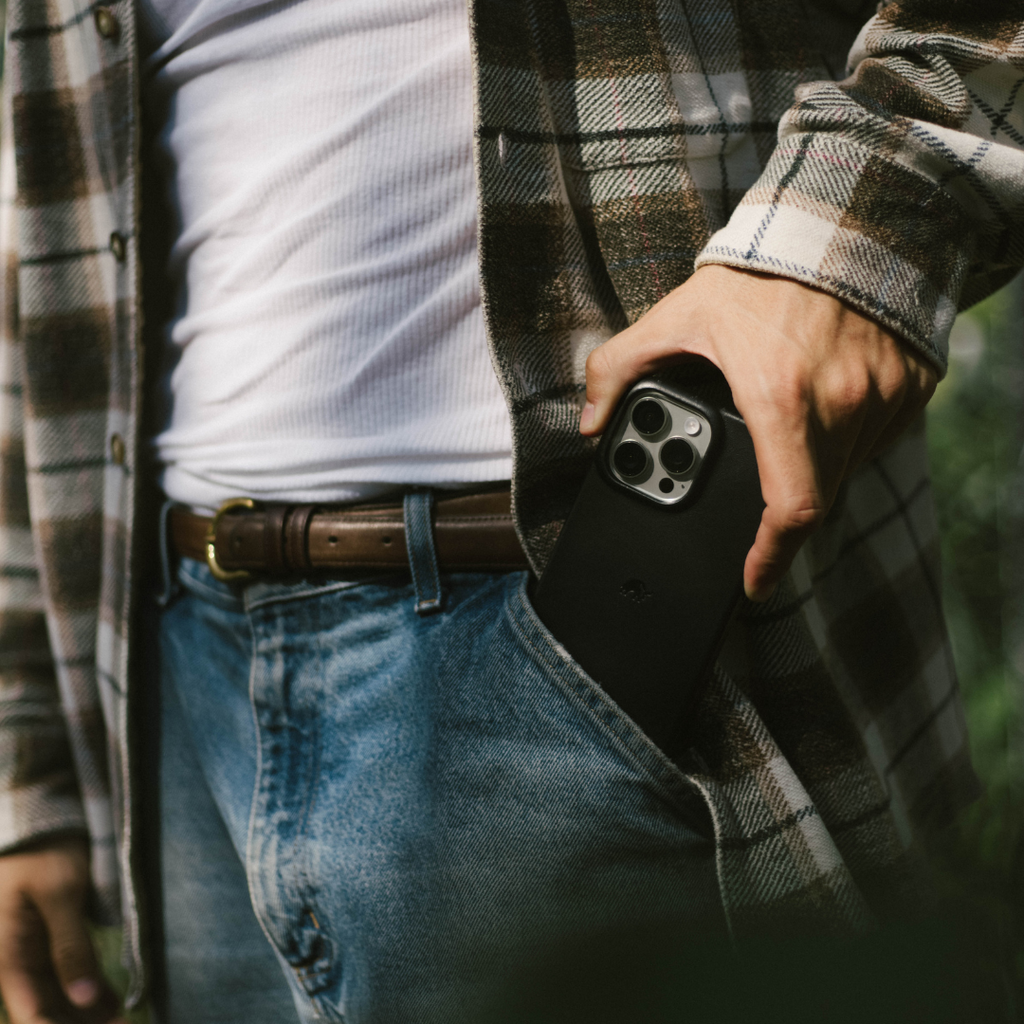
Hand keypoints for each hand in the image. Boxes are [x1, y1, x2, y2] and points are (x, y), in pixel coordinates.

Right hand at [0, 836, 124, 1023]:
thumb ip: (70, 946)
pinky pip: (65, 976)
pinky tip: (111, 1004)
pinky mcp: (49, 943)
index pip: (31, 1012)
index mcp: (7, 954)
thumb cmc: (46, 852)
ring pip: (57, 996)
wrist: (41, 819)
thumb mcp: (61, 895)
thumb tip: (80, 999)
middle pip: (44, 1008)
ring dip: (85, 1013)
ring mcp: (31, 953)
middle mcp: (15, 961)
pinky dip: (88, 992)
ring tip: (122, 1021)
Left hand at [580, 264, 937, 600]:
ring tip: (781, 448)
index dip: (771, 558)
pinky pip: (878, 441)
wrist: (844, 222)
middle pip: (814, 496)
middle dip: (778, 513)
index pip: (790, 508)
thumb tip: (590, 421)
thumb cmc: (760, 273)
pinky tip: (818, 419)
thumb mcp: (677, 316)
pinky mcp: (911, 388)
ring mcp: (883, 399)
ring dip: (811, 476)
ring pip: (847, 473)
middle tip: (754, 507)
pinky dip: (845, 446)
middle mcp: (841, 405)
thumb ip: (620, 368)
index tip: (754, 581)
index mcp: (781, 398)